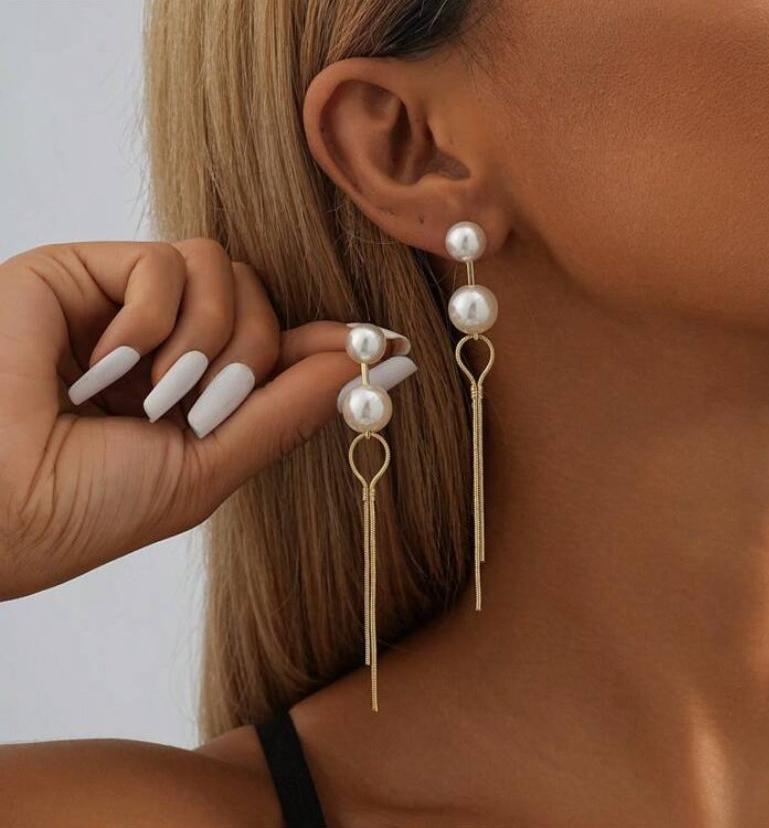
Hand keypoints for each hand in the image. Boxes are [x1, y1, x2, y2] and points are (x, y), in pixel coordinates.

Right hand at [0, 239, 415, 598]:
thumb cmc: (90, 504)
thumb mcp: (212, 465)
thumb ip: (292, 408)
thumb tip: (379, 366)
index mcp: (198, 393)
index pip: (283, 347)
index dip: (331, 345)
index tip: (391, 347)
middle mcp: (169, 344)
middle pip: (264, 305)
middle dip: (249, 362)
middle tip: (198, 409)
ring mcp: (127, 306)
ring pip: (226, 274)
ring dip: (202, 344)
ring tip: (147, 394)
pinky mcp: (83, 271)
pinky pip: (166, 264)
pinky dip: (148, 322)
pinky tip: (104, 365)